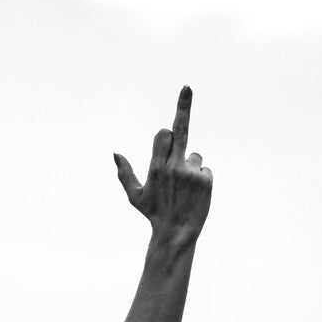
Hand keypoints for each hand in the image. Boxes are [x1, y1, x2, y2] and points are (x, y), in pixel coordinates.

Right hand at [114, 85, 212, 245]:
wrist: (177, 234)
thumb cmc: (154, 214)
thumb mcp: (135, 196)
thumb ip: (125, 173)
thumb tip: (115, 153)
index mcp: (156, 167)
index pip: (164, 134)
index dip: (165, 135)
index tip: (173, 115)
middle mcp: (173, 167)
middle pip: (180, 129)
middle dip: (183, 106)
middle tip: (186, 87)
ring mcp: (191, 173)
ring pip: (194, 155)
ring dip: (190, 166)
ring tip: (185, 188)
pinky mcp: (206, 181)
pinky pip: (204, 169)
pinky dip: (201, 179)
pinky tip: (194, 194)